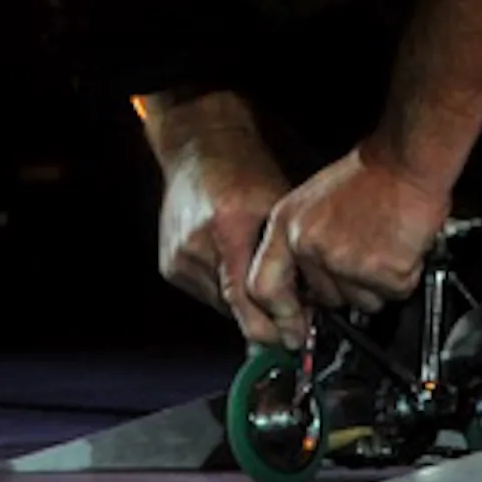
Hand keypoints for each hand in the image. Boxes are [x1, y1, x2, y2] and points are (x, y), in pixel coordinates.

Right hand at [148, 96, 289, 340]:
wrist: (199, 145)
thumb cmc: (244, 167)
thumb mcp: (277, 202)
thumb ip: (289, 252)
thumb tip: (311, 301)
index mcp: (229, 224)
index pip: (246, 297)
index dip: (274, 323)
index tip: (295, 336)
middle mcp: (198, 243)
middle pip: (234, 308)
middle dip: (264, 322)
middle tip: (290, 327)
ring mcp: (180, 256)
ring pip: (221, 305)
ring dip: (246, 306)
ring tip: (265, 286)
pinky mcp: (170, 264)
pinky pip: (206, 293)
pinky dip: (226, 290)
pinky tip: (238, 268)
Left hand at [246, 144, 452, 344]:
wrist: (406, 160)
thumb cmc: (369, 175)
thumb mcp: (313, 200)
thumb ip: (302, 241)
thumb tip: (304, 288)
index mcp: (286, 224)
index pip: (262, 286)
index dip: (278, 314)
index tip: (291, 333)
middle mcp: (309, 244)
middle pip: (323, 298)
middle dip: (345, 288)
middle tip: (363, 254)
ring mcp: (343, 260)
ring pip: (358, 301)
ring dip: (373, 285)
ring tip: (380, 244)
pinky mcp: (378, 272)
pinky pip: (389, 296)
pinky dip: (399, 279)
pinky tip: (397, 248)